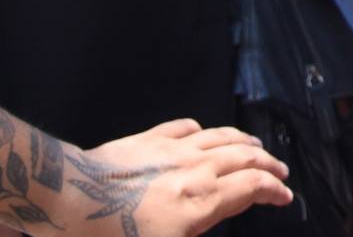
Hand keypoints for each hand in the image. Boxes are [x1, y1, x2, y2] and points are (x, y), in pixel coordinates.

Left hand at [68, 122, 291, 236]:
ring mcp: (172, 150)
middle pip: (244, 158)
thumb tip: (209, 218)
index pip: (252, 188)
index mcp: (201, 202)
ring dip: (244, 142)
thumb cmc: (110, 235)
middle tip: (279, 172)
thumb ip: (197, 228)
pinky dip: (203, 130)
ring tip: (255, 147)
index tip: (284, 196)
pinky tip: (203, 133)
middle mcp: (195, 170)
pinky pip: (184, 127)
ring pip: (220, 137)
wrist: (67, 197)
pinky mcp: (148, 140)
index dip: (274, 191)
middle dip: (267, 164)